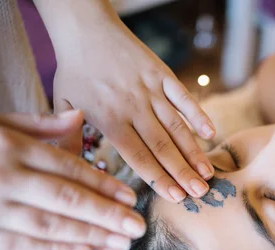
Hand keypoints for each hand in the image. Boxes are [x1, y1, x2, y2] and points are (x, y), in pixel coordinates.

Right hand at [0, 111, 145, 249]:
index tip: (129, 197)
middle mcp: (1, 177)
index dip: (103, 184)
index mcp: (6, 146)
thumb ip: (35, 124)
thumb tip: (77, 119)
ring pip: (50, 224)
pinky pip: (22, 246)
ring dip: (91, 236)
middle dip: (107, 214)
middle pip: (66, 198)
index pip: (67, 167)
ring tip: (122, 243)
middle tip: (138, 226)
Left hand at [48, 4, 215, 202]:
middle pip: (162, 146)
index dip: (158, 179)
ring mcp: (151, 90)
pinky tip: (211, 133)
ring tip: (208, 174)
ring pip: (177, 126)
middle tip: (200, 194)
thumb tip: (72, 172)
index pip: (138, 157)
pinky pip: (183, 97)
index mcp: (110, 119)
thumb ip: (68, 139)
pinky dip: (198, 114)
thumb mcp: (63, 104)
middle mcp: (134, 107)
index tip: (175, 198)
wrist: (85, 27)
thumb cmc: (74, 70)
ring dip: (193, 151)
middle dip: (182, 173)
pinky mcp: (162, 74)